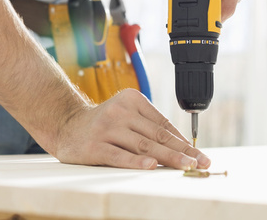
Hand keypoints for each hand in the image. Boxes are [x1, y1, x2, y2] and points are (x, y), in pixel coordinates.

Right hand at [53, 89, 210, 169]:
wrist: (66, 124)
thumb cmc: (104, 124)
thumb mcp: (126, 115)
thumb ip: (148, 126)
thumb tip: (181, 146)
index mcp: (133, 100)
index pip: (163, 124)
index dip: (183, 141)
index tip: (199, 155)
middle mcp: (121, 111)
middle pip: (157, 135)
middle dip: (182, 151)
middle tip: (200, 162)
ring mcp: (107, 128)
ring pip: (143, 145)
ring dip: (167, 158)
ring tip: (185, 166)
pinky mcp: (95, 145)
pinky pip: (119, 155)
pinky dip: (136, 162)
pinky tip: (151, 167)